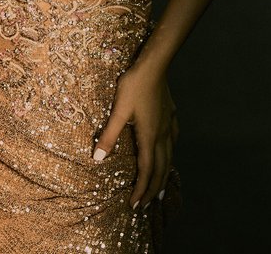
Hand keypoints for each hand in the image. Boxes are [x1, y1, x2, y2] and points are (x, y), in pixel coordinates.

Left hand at [93, 65, 177, 208]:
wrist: (154, 65)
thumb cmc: (134, 86)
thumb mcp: (118, 111)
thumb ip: (108, 135)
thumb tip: (97, 159)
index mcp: (150, 137)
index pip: (147, 171)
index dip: (141, 190)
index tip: (136, 206)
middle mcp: (163, 134)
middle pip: (162, 168)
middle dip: (154, 188)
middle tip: (148, 205)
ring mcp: (169, 124)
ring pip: (170, 156)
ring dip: (164, 174)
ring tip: (161, 186)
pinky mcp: (171, 114)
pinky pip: (173, 141)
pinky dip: (170, 154)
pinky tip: (168, 150)